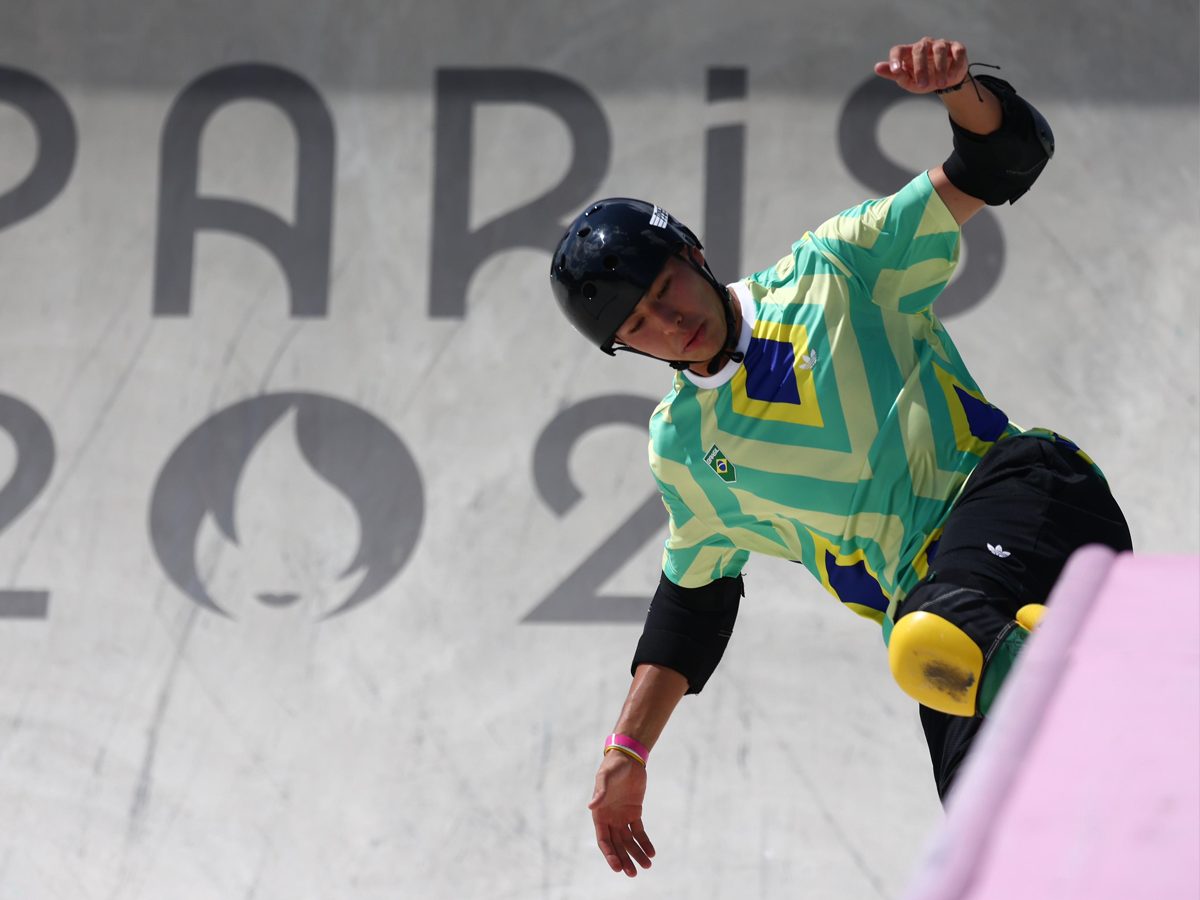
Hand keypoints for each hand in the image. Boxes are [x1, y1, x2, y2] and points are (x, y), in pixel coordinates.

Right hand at [588, 750, 655, 876]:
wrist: (628, 758)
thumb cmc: (612, 766)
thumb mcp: (605, 777)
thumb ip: (600, 791)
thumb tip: (591, 806)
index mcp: (599, 814)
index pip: (604, 840)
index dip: (610, 855)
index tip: (617, 867)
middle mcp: (610, 819)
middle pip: (617, 845)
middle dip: (624, 860)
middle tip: (633, 873)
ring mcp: (622, 817)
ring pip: (629, 841)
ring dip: (636, 854)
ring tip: (647, 865)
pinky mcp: (635, 813)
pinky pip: (639, 831)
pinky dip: (645, 842)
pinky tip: (651, 852)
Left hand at [874, 37, 968, 93]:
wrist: (944, 82)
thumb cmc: (922, 79)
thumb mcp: (907, 80)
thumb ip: (894, 74)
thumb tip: (877, 67)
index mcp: (909, 52)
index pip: (898, 49)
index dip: (895, 58)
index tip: (895, 71)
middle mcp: (924, 45)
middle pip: (919, 49)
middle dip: (920, 68)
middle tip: (923, 85)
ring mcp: (941, 45)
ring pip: (939, 50)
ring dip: (940, 68)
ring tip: (939, 84)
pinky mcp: (957, 48)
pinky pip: (957, 52)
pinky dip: (954, 64)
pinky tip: (951, 77)